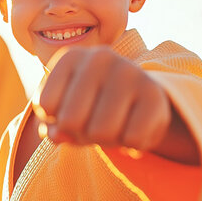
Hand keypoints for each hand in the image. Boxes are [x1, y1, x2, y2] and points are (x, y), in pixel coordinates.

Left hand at [33, 46, 170, 151]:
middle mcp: (100, 57)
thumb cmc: (89, 104)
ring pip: (101, 132)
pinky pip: (133, 139)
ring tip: (112, 126)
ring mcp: (130, 71)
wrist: (136, 98)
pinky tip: (132, 128)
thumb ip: (50, 124)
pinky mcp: (155, 93)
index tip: (68, 111)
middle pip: (71, 121)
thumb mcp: (63, 111)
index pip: (46, 106)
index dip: (55, 120)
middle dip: (79, 133)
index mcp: (70, 56)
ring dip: (105, 141)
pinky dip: (129, 144)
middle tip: (92, 123)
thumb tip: (56, 135)